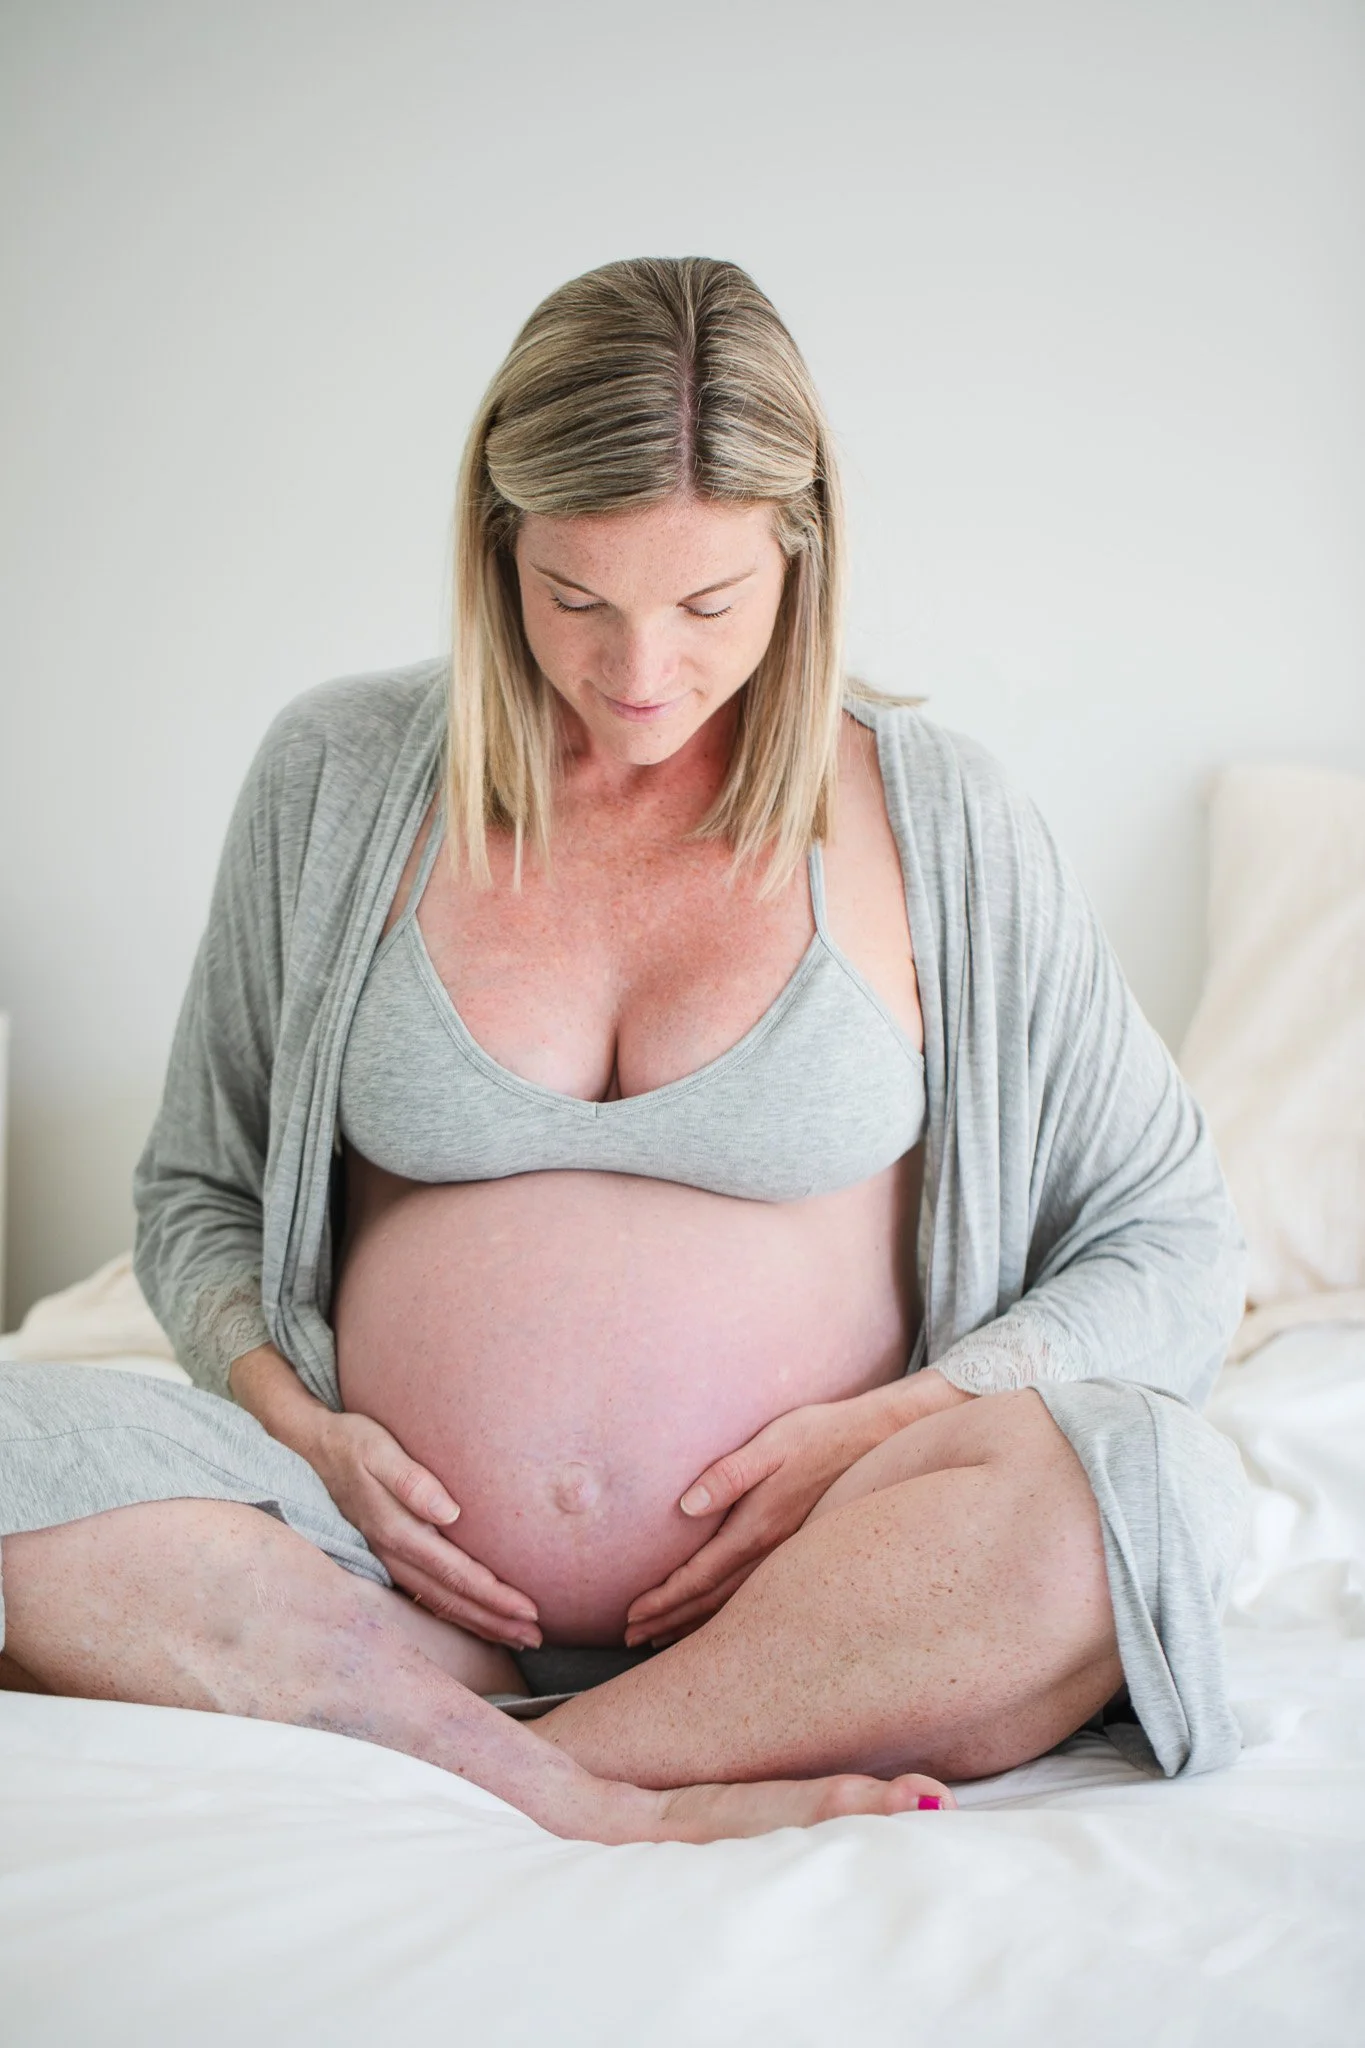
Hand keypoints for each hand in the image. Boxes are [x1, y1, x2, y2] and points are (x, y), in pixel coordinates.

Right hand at [307, 1409, 541, 1648]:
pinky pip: (426, 1596)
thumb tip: (450, 1512)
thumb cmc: (354, 1443)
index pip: (455, 1573)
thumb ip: (412, 1482)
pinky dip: (455, 1613)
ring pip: (440, 1604)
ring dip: (480, 1624)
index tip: (528, 1610)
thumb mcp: (380, 1451)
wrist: (314, 1448)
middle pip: (451, 1599)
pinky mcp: (389, 1558)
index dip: (493, 1595)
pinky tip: (475, 1620)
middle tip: (535, 1638)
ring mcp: (389, 1561)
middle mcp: (393, 1554)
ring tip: (517, 1639)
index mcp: (397, 1531)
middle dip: (495, 1621)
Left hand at [622, 1400, 878, 1647]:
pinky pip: (751, 1595)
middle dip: (667, 1621)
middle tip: (629, 1638)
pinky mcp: (794, 1551)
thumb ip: (728, 1475)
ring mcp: (784, 1556)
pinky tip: (712, 1619)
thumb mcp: (769, 1445)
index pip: (698, 1577)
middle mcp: (769, 1552)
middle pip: (709, 1601)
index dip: (663, 1600)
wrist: (872, 1442)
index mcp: (756, 1529)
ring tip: (659, 1639)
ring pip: (731, 1605)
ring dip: (691, 1624)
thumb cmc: (815, 1436)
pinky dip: (723, 1615)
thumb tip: (686, 1506)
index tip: (631, 1616)